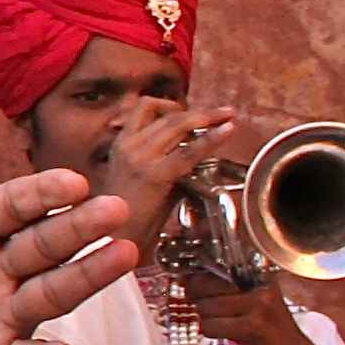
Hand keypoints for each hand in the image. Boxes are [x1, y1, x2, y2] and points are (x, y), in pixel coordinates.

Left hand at [0, 112, 137, 344]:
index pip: (13, 204)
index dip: (42, 193)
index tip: (72, 181)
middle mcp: (1, 267)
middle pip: (45, 243)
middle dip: (78, 226)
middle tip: (115, 209)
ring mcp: (5, 315)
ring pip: (51, 292)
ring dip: (86, 276)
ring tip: (123, 255)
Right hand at [92, 99, 244, 258]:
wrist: (116, 239)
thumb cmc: (131, 214)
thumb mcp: (143, 176)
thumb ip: (166, 158)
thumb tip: (197, 149)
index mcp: (121, 144)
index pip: (146, 107)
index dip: (173, 104)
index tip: (193, 112)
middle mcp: (128, 145)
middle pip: (167, 114)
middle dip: (201, 111)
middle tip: (224, 111)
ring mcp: (139, 158)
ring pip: (178, 124)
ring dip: (208, 117)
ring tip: (228, 116)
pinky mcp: (154, 174)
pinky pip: (189, 151)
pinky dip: (212, 139)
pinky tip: (227, 132)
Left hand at [181, 272, 328, 344]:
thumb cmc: (269, 330)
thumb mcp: (251, 301)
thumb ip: (221, 287)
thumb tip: (184, 278)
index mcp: (260, 275)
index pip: (215, 267)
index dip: (197, 279)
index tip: (192, 287)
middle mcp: (260, 287)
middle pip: (204, 285)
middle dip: (198, 300)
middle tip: (211, 311)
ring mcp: (258, 306)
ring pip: (205, 307)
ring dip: (207, 320)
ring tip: (227, 325)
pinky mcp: (251, 327)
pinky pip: (211, 326)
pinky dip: (212, 332)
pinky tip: (229, 335)